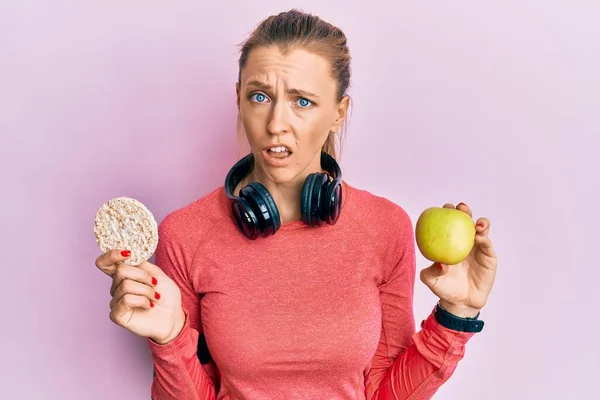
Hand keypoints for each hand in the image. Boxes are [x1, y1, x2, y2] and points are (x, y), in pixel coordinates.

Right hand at [95, 250, 184, 343]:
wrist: (173, 317)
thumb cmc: (166, 297)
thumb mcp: (157, 274)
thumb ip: (141, 264)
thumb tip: (128, 254)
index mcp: (124, 276)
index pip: (105, 263)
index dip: (111, 255)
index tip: (128, 253)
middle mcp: (116, 288)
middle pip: (120, 270)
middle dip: (143, 276)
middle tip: (155, 284)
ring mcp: (115, 302)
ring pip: (126, 285)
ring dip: (147, 290)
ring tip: (155, 297)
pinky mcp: (117, 315)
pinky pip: (126, 299)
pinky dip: (142, 300)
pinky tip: (149, 305)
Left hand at [419, 203, 497, 317]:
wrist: (461, 302)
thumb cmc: (444, 288)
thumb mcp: (432, 280)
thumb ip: (431, 272)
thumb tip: (440, 263)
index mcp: (449, 242)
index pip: (448, 223)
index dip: (446, 213)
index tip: (443, 208)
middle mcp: (464, 241)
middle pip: (466, 221)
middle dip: (464, 211)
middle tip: (460, 209)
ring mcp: (478, 248)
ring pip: (482, 230)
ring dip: (481, 223)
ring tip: (476, 224)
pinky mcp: (489, 257)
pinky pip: (488, 246)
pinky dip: (485, 240)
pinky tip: (480, 238)